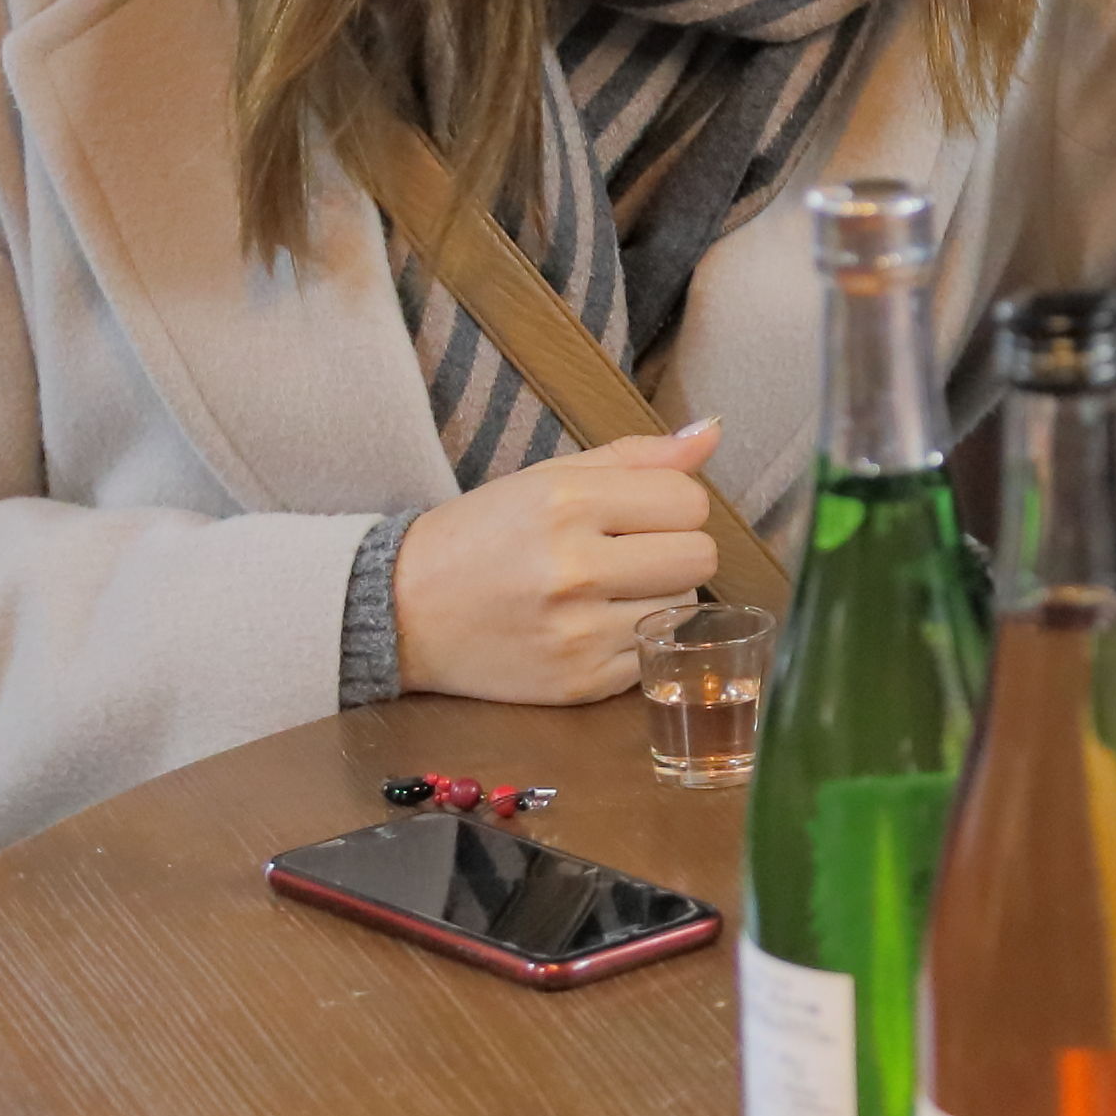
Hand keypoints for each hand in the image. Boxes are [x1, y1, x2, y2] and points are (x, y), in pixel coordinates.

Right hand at [390, 421, 728, 706]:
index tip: (638, 513)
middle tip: (630, 553)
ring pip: (685, 607)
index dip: (673, 504)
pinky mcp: (579, 684)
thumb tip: (714, 431)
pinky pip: (654, 654)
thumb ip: (635, 457)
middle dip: (676, 550)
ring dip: (659, 595)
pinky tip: (592, 625)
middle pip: (701, 556)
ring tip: (607, 590)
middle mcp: (573, 568)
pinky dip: (635, 640)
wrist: (401, 611)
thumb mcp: (548, 478)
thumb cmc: (483, 535)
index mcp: (566, 503)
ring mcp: (577, 633)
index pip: (689, 500)